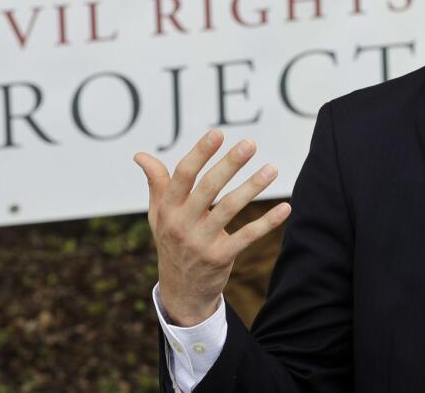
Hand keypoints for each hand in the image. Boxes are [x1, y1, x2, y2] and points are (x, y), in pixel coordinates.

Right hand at [136, 130, 290, 325]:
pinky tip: (285, 208)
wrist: (181, 291)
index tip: (217, 134)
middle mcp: (181, 224)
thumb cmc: (172, 241)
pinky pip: (246, 236)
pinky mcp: (220, 257)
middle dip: (229, 164)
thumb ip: (155, 183)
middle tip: (250, 143)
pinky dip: (267, 222)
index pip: (182, 176)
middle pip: (207, 188)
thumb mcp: (158, 215)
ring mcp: (201, 242)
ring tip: (272, 169)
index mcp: (167, 209)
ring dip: (253, 187)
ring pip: (230, 209)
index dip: (199, 154)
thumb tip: (139, 155)